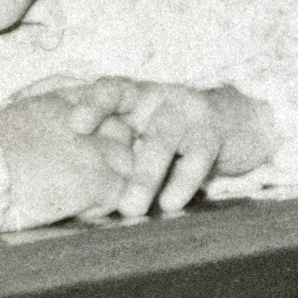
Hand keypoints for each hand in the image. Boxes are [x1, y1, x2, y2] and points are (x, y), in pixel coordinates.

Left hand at [0, 81, 275, 227]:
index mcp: (137, 95)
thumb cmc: (174, 134)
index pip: (110, 89)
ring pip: (163, 139)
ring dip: (146, 174)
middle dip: (102, 124)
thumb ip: (111, 146)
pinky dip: (183, 181)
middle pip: (132, 111)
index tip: (74, 125)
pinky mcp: (213, 135)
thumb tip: (59, 178)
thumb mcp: (141, 131)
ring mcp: (187, 113)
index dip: (92, 103)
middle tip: (86, 158)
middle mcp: (159, 98)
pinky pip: (197, 158)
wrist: (239, 124)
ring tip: (130, 208)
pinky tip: (170, 203)